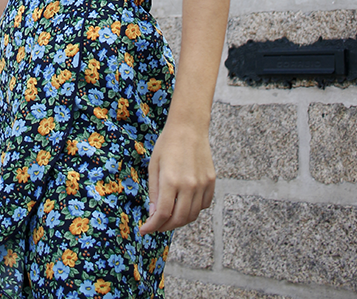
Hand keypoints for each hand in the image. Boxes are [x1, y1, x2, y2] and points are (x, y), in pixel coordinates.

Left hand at [138, 119, 215, 234]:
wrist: (189, 127)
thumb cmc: (168, 144)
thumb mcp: (154, 166)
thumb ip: (153, 192)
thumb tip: (153, 214)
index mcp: (170, 180)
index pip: (162, 214)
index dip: (152, 226)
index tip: (145, 230)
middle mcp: (188, 185)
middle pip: (179, 219)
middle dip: (165, 227)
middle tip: (156, 225)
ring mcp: (202, 184)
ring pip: (192, 215)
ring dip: (180, 221)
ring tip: (169, 216)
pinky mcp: (211, 182)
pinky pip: (204, 205)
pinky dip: (194, 210)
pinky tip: (184, 204)